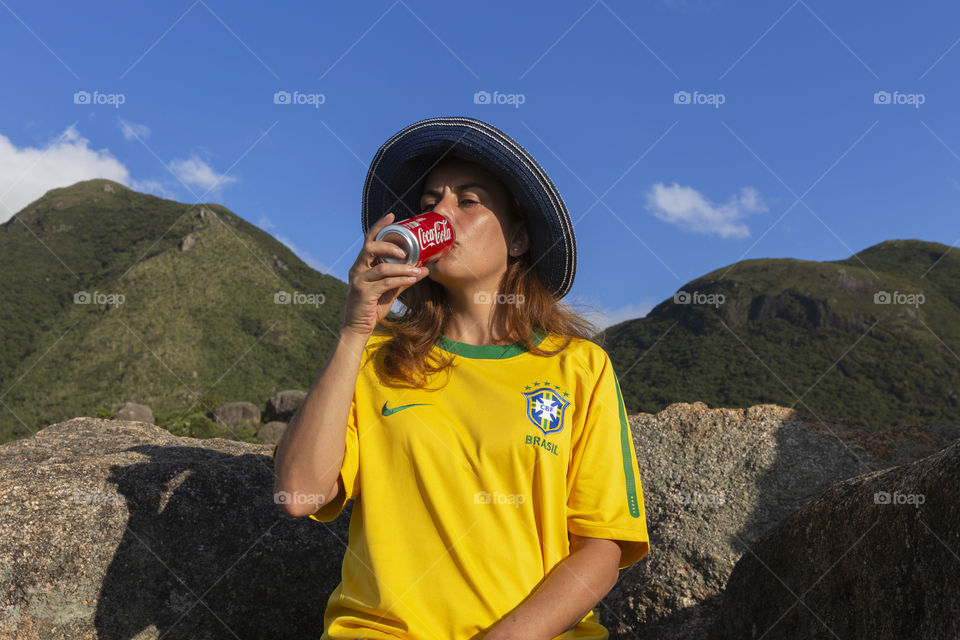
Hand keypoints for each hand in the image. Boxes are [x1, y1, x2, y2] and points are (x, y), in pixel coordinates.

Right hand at [341, 212, 429, 336]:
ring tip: (418, 269)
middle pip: (370, 248)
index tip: (392, 216)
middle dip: (389, 245)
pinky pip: (385, 283)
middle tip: (406, 250)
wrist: (358, 328)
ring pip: (382, 268)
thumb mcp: (388, 289)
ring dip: (402, 268)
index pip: (368, 240)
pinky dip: (401, 280)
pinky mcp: (363, 293)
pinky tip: (413, 279)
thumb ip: (401, 278)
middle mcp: (357, 269)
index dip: (379, 227)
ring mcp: (359, 281)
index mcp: (361, 265)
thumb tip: (423, 269)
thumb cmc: (372, 306)